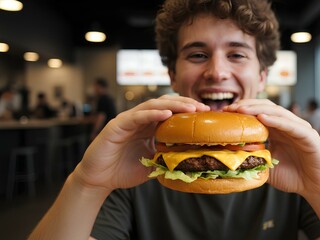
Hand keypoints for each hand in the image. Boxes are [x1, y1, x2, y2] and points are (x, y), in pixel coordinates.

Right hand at [73, 95, 209, 190]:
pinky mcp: (117, 126)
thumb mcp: (152, 163)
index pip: (172, 112)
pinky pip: (137, 116)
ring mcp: (128, 120)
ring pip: (153, 105)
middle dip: (185, 104)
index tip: (206, 114)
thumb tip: (190, 159)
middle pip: (165, 104)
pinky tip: (166, 114)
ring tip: (190, 108)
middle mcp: (140, 119)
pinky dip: (152, 114)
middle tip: (203, 108)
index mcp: (149, 127)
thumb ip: (167, 156)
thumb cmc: (124, 171)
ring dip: (173, 105)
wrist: (99, 179)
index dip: (188, 111)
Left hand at [223, 99, 319, 196]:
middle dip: (247, 105)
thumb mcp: (267, 166)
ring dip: (258, 109)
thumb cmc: (293, 176)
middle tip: (229, 108)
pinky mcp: (309, 136)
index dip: (243, 110)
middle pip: (266, 107)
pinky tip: (262, 118)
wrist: (316, 188)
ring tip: (242, 109)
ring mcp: (299, 129)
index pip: (259, 112)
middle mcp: (288, 125)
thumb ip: (253, 158)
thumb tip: (230, 157)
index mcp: (277, 130)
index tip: (225, 113)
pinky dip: (277, 120)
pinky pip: (291, 125)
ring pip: (277, 112)